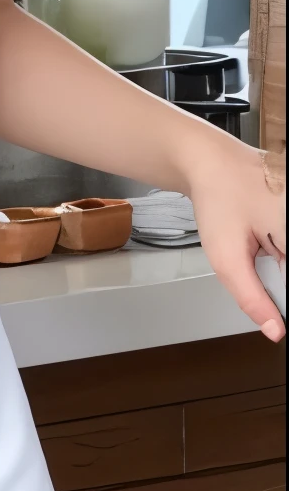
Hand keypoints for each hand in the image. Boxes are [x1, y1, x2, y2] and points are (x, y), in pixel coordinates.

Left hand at [186, 138, 285, 340]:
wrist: (209, 159)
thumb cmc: (218, 198)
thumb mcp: (227, 257)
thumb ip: (253, 298)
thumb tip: (276, 330)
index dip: (281, 299)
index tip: (270, 306)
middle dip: (277, 277)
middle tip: (255, 255)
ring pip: (288, 257)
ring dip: (277, 263)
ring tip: (258, 241)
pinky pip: (288, 243)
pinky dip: (280, 249)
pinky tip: (264, 237)